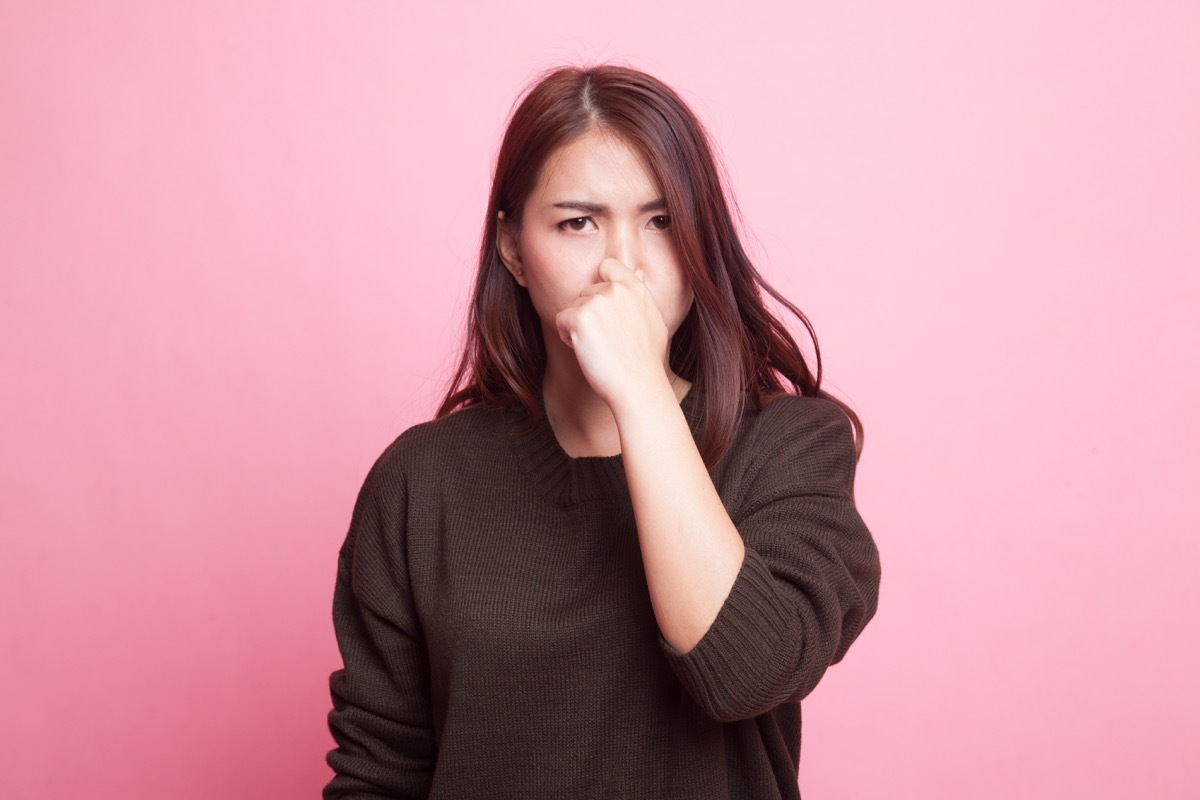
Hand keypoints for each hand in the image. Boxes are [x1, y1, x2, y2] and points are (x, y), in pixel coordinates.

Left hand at [555, 258, 673, 410]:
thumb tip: (638, 274)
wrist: (638, 387)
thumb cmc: (646, 362)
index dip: (600, 283)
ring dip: (577, 326)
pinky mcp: (579, 318)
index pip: (607, 266)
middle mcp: (617, 290)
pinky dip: (567, 336)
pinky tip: (585, 351)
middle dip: (588, 313)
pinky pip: (561, 320)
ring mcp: (597, 302)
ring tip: (598, 347)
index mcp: (636, 289)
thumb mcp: (654, 321)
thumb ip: (639, 298)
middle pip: (586, 292)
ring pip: (572, 307)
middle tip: (605, 340)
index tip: (603, 307)